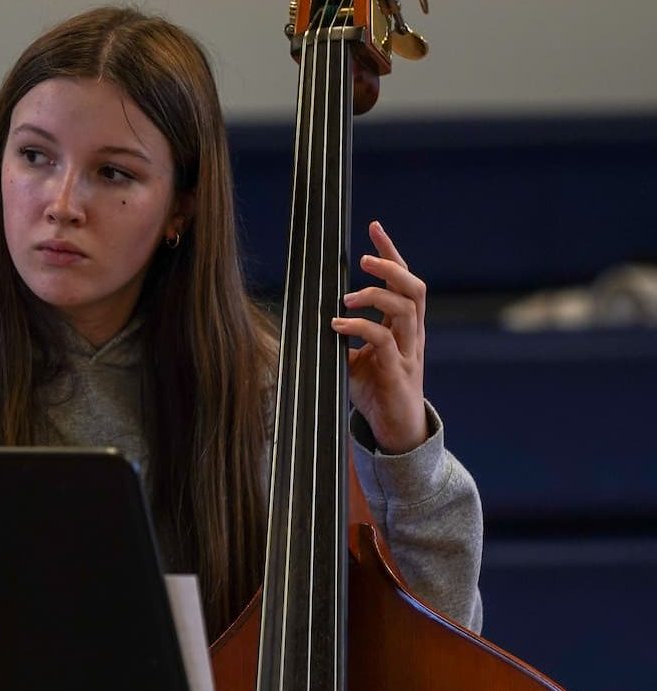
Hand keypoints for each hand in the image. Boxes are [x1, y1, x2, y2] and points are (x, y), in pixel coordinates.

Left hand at [331, 220, 428, 453]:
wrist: (396, 430)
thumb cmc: (375, 391)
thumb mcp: (353, 358)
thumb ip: (341, 336)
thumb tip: (310, 316)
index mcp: (405, 326)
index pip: (404, 281)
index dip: (391, 252)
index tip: (374, 226)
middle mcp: (412, 335)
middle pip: (415, 288)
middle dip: (391, 267)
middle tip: (364, 259)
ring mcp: (408, 353)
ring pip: (406, 309)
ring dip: (374, 296)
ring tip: (346, 298)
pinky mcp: (398, 373)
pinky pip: (384, 341)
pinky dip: (360, 328)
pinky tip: (338, 326)